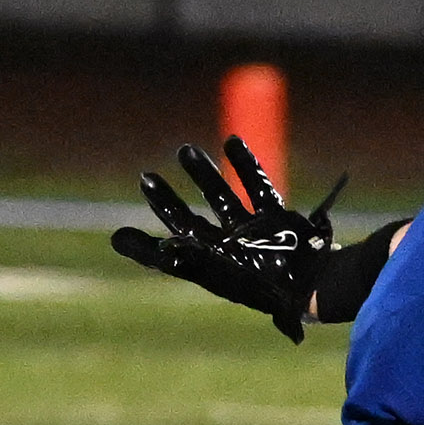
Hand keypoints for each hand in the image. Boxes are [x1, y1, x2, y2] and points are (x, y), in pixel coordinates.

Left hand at [110, 137, 344, 344]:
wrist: (308, 283)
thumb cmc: (257, 282)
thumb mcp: (206, 267)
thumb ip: (164, 251)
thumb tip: (115, 239)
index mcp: (210, 265)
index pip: (171, 247)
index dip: (148, 237)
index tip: (129, 216)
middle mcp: (228, 249)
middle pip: (191, 221)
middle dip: (168, 201)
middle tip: (145, 177)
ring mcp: (253, 232)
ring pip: (223, 198)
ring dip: (203, 174)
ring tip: (184, 150)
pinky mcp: (276, 218)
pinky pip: (258, 185)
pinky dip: (245, 163)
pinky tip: (231, 142)